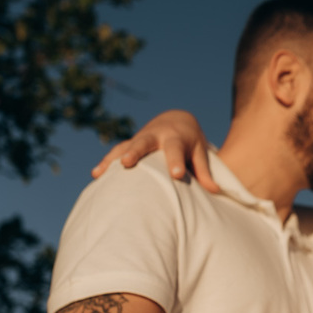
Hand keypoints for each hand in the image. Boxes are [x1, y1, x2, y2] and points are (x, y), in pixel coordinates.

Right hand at [91, 110, 219, 192]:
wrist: (175, 120)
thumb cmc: (190, 142)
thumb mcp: (199, 153)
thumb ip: (204, 171)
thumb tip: (217, 192)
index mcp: (176, 137)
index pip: (176, 149)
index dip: (176, 161)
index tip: (177, 175)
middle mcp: (156, 136)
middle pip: (144, 143)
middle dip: (135, 152)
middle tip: (128, 163)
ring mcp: (140, 139)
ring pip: (125, 146)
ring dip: (114, 159)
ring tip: (101, 173)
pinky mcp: (130, 144)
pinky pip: (116, 152)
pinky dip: (107, 163)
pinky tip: (96, 176)